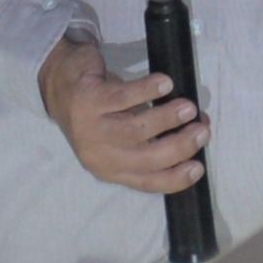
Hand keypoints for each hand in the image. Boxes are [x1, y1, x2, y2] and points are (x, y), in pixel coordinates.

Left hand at [35, 34, 205, 193]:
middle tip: (202, 131)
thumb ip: (153, 139)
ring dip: (166, 119)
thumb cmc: (99, 110)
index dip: (175, 177)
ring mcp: (90, 127)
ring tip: (189, 107)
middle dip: (178, 147)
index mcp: (109, 169)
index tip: (199, 167)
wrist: (60, 80)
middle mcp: (98, 154)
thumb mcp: (120, 136)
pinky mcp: (87, 99)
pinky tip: (165, 84)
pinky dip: (146, 91)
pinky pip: (121, 97)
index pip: (146, 182)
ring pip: (134, 129)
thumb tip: (197, 130)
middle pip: (144, 158)